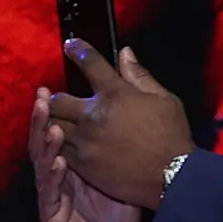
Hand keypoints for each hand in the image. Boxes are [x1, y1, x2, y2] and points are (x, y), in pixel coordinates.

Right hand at [31, 86, 145, 221]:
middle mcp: (56, 177)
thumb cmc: (117, 217)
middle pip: (43, 143)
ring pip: (41, 164)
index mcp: (70, 166)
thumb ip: (118, 146)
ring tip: (51, 123)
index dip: (53, 111)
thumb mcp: (120, 175)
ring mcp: (52, 196)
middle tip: (43, 95)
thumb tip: (127, 115)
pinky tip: (58, 161)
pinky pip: (50, 193)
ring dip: (44, 143)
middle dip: (42, 119)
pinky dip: (53, 176)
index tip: (53, 86)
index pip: (56, 132)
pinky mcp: (52, 216)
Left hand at [38, 41, 195, 209]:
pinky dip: (57, 143)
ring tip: (59, 121)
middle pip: (57, 100)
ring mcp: (84, 140)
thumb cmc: (172, 134)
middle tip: (62, 100)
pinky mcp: (80, 163)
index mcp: (116, 94)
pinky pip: (56, 148)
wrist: (171, 176)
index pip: (90, 64)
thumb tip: (124, 52)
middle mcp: (93, 115)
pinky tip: (63, 141)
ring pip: (51, 125)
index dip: (78, 50)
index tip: (70, 45)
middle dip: (56, 98)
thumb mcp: (163, 98)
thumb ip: (139, 75)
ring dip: (52, 121)